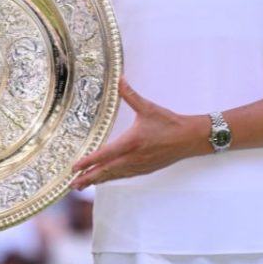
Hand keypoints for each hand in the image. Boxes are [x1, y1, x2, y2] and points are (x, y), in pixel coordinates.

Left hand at [70, 78, 207, 190]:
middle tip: (71, 184)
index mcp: (131, 143)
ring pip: (114, 175)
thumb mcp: (148, 107)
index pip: (104, 155)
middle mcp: (133, 157)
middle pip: (106, 170)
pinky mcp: (146, 169)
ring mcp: (140, 166)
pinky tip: (104, 179)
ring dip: (98, 180)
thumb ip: (130, 95)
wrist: (191, 138)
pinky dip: (112, 178)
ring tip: (81, 185)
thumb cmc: (169, 123)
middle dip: (88, 177)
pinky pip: (124, 176)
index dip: (88, 162)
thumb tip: (120, 79)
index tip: (75, 167)